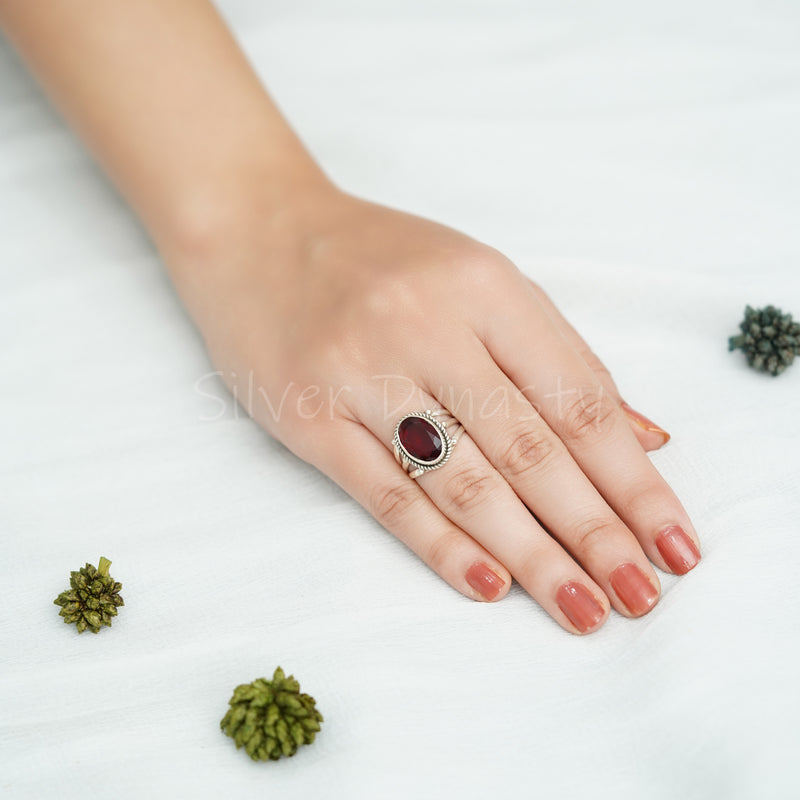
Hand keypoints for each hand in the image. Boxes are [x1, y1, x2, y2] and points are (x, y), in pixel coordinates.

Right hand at [173, 183, 700, 634]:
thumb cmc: (379, 260)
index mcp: (485, 287)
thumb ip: (557, 356)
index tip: (674, 543)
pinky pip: (385, 491)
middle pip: (530, 446)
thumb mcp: (478, 281)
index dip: (632, 479)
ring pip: (463, 477)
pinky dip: (439, 543)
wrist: (258, 231)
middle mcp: (427, 326)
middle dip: (594, 529)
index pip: (578, 399)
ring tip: (580, 606)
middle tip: (640, 595)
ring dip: (529, 551)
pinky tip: (488, 583)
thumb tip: (642, 438)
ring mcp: (362, 372)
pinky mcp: (307, 416)